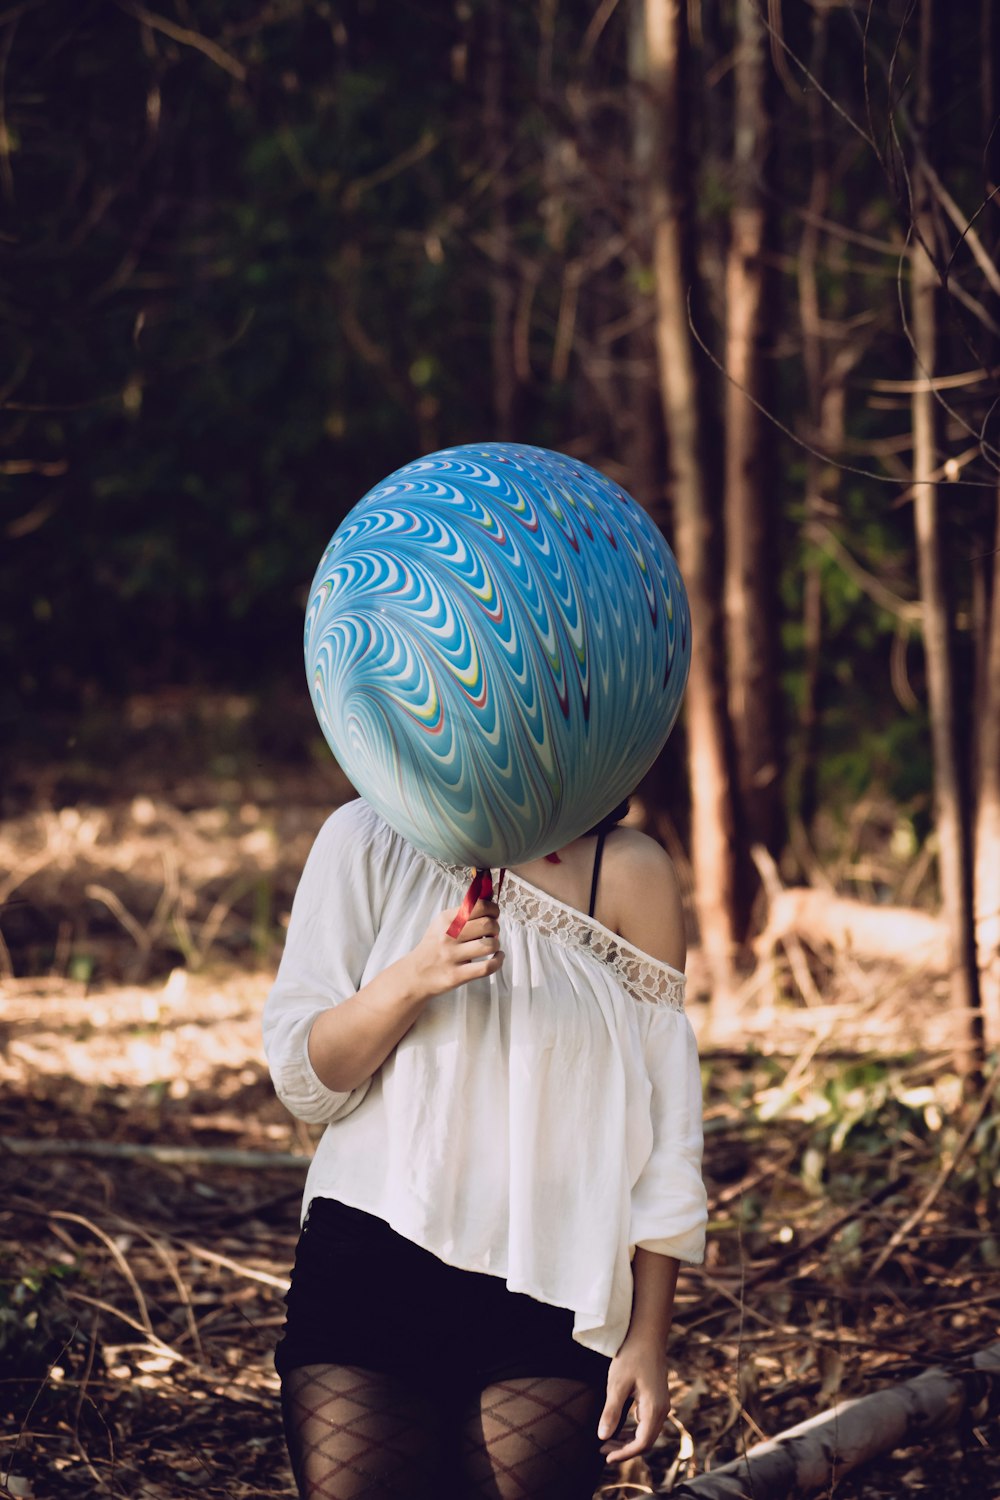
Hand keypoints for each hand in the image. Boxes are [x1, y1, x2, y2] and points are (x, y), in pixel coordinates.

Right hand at [410, 899, 503, 998]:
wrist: (414, 974)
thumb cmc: (434, 946)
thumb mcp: (442, 924)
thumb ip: (465, 911)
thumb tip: (490, 895)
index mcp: (446, 919)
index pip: (479, 906)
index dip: (493, 909)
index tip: (493, 915)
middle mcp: (448, 936)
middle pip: (487, 925)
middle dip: (496, 928)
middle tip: (491, 933)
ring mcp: (451, 956)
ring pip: (489, 945)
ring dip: (496, 945)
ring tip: (491, 946)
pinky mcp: (456, 975)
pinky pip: (486, 967)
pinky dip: (498, 961)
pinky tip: (497, 958)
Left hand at [597, 1337, 670, 1463]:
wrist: (647, 1333)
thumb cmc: (631, 1356)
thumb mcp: (617, 1384)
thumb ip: (611, 1412)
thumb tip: (603, 1437)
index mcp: (654, 1409)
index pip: (641, 1443)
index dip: (624, 1454)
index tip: (606, 1457)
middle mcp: (662, 1409)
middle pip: (645, 1441)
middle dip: (624, 1449)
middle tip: (602, 1450)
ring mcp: (661, 1403)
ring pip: (646, 1432)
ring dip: (628, 1440)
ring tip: (607, 1441)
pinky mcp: (657, 1397)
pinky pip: (646, 1421)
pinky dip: (633, 1429)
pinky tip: (619, 1426)